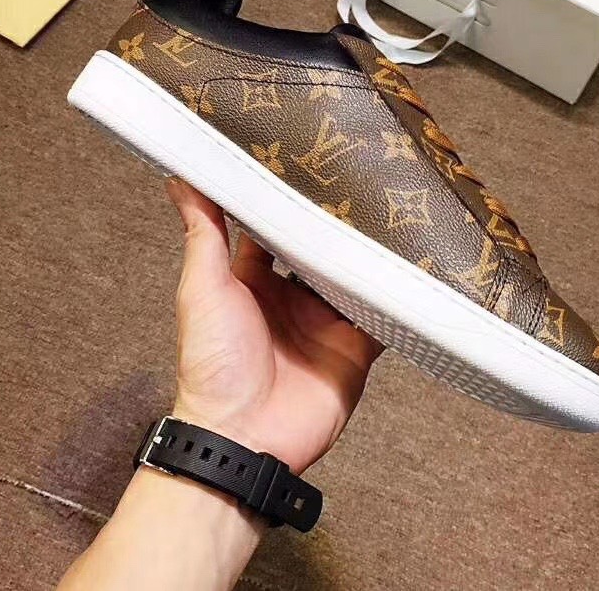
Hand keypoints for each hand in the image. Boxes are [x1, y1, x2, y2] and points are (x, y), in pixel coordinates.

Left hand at [167, 178, 382, 473]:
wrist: (243, 438)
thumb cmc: (212, 365)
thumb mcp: (203, 290)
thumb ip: (203, 235)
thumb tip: (183, 178)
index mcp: (255, 280)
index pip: (276, 228)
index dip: (290, 199)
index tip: (310, 162)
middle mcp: (293, 297)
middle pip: (323, 249)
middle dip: (340, 223)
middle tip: (366, 179)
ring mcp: (326, 321)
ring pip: (356, 276)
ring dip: (371, 254)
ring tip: (397, 213)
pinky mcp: (355, 346)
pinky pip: (382, 315)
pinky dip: (396, 296)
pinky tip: (415, 269)